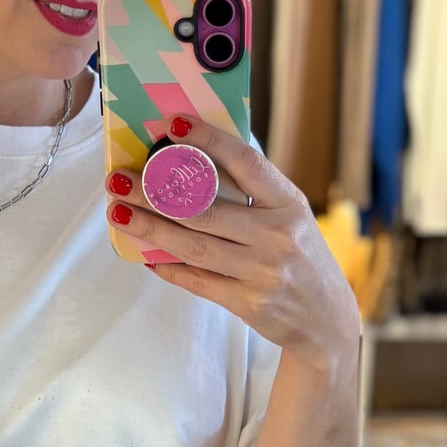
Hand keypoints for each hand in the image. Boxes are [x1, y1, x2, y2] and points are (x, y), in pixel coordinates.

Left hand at [106, 116, 359, 361]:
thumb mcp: (293, 218)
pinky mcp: (249, 305)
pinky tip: (145, 254)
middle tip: (119, 180)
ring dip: (150, 228)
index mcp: (290, 205)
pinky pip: (197, 281)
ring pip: (193, 246)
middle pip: (204, 210)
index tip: (173, 124)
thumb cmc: (302, 259)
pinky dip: (168, 267)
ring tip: (118, 213)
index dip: (209, 140)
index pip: (246, 163)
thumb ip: (256, 194)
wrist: (327, 322)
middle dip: (154, 193)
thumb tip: (195, 162)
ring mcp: (263, 273)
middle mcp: (278, 237)